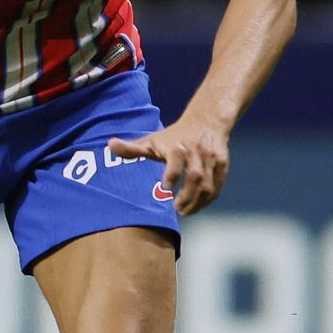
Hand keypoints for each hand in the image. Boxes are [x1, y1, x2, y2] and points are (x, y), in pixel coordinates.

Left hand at [109, 115, 230, 215]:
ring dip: (197, 202)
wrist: (206, 121)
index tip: (164, 189)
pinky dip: (209, 199)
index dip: (171, 175)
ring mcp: (212, 158)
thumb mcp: (152, 140)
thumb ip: (132, 148)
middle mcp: (196, 151)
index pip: (175, 160)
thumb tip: (109, 145)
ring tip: (185, 211)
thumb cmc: (174, 136)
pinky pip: (218, 186)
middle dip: (186, 196)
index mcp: (177, 145)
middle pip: (194, 177)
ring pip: (208, 185)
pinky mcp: (222, 164)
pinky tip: (198, 206)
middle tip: (176, 209)